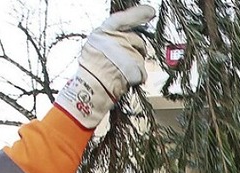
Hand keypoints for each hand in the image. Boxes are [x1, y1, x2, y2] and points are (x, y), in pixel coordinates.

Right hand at [55, 5, 155, 129]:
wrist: (89, 93)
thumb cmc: (91, 75)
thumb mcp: (94, 49)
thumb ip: (111, 40)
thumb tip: (126, 38)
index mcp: (103, 33)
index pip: (123, 19)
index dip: (138, 14)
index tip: (150, 12)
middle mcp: (114, 40)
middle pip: (136, 40)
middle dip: (137, 51)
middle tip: (128, 64)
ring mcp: (125, 53)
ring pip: (140, 57)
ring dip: (136, 68)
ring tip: (122, 75)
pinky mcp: (132, 67)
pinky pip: (142, 71)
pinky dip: (138, 78)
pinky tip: (127, 81)